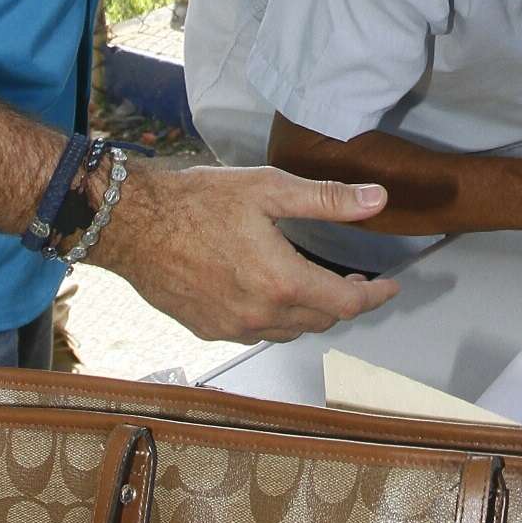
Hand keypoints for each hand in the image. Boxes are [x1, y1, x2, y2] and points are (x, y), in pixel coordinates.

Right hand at [87, 162, 402, 342]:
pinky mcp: (208, 330)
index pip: (346, 304)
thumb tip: (377, 200)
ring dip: (309, 313)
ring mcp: (232, 328)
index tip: (389, 287)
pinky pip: (256, 333)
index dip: (374, 296)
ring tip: (314, 286)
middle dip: (343, 303)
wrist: (132, 225)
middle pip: (320, 321)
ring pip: (289, 331)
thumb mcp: (268, 189)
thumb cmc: (196, 201)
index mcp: (281, 281)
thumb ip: (327, 200)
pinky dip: (275, 318)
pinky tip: (269, 293)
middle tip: (352, 280)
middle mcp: (259, 315)